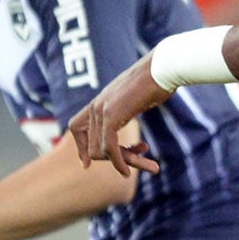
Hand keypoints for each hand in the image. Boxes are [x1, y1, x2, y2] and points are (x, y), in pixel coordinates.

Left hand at [67, 55, 170, 176]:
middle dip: (112, 159)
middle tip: (134, 163)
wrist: (163, 68)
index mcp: (100, 100)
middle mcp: (96, 105)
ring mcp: (102, 110)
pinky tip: (127, 171)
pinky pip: (110, 148)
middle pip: (92, 145)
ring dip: (122, 162)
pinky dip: (118, 162)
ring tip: (148, 165)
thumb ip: (124, 106)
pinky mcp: (112, 116)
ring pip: (101, 150)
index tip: (86, 163)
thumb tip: (129, 109)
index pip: (76, 126)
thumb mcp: (135, 96)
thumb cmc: (156, 80)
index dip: (80, 146)